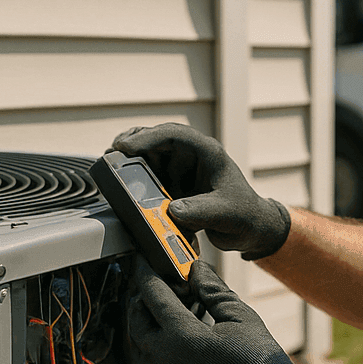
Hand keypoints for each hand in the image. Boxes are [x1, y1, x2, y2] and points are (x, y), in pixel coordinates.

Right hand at [112, 123, 290, 260]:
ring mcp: (181, 169)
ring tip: (112, 169)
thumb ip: (201, 212)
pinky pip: (151, 177)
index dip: (148, 137)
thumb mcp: (225, 214)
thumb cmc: (244, 214)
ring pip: (150, 156)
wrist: (251, 229)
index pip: (174, 135)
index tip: (126, 146)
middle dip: (133, 145)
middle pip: (156, 140)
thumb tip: (172, 211)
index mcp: (207, 152)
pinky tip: (124, 185)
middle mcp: (191, 156)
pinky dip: (136, 179)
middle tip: (112, 155)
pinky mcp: (174, 184)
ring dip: (132, 161)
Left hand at [127, 258, 322, 363]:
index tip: (145, 262)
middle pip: (137, 317)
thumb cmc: (257, 363)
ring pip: (137, 342)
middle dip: (144, 298)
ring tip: (170, 312)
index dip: (146, 273)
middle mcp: (162, 358)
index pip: (152, 293)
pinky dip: (151, 345)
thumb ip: (212, 289)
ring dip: (146, 323)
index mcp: (180, 335)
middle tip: (161, 286)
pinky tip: (174, 338)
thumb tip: (197, 270)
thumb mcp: (238, 316)